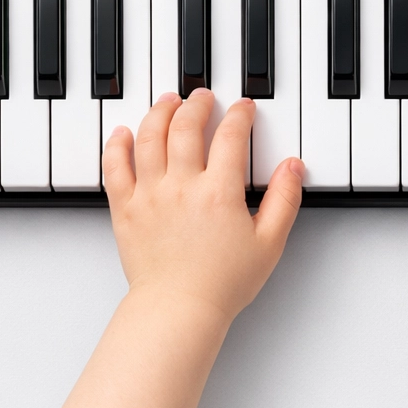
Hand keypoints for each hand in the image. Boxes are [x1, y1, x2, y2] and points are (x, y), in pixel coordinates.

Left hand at [102, 89, 304, 322]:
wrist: (178, 309)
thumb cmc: (221, 283)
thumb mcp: (269, 243)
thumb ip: (284, 200)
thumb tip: (293, 168)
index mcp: (219, 192)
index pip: (230, 136)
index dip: (240, 115)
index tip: (244, 109)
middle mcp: (182, 186)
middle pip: (186, 126)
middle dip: (197, 104)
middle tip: (203, 97)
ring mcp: (150, 195)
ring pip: (149, 137)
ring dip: (160, 113)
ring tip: (168, 102)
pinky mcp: (125, 209)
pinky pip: (115, 167)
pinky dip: (117, 144)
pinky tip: (124, 132)